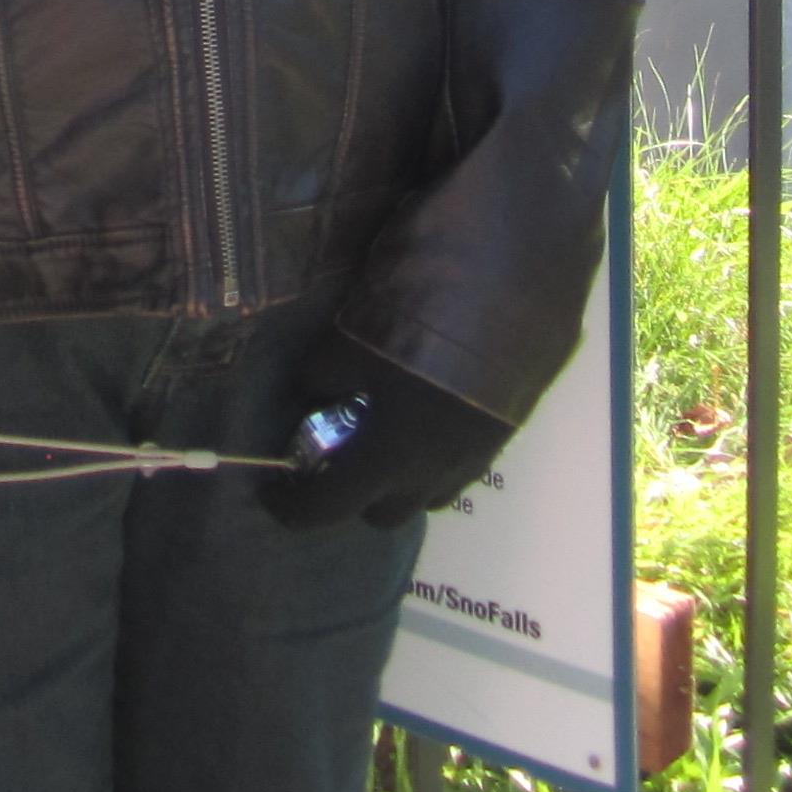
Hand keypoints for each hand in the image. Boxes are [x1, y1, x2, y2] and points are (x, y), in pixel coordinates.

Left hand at [258, 334, 512, 529]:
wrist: (517, 278)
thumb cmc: (422, 310)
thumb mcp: (350, 337)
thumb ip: (324, 375)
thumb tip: (314, 392)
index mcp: (393, 454)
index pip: (330, 507)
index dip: (294, 507)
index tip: (274, 492)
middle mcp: (439, 469)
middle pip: (386, 513)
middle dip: (356, 494)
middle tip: (336, 452)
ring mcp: (480, 452)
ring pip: (430, 491)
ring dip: (402, 476)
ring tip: (387, 428)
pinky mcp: (508, 427)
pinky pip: (462, 462)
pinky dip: (436, 450)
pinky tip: (430, 404)